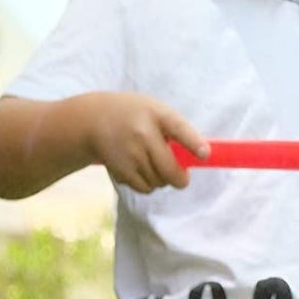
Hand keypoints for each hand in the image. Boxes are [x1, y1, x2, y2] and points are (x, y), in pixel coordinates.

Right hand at [87, 93, 208, 192]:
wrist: (93, 120)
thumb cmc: (136, 115)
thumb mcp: (157, 110)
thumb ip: (177, 130)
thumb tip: (198, 157)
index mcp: (158, 115)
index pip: (179, 129)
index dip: (193, 144)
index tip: (205, 155)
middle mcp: (143, 135)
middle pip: (170, 170)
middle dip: (181, 178)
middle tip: (182, 177)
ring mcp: (130, 154)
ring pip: (159, 182)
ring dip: (163, 179)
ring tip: (154, 165)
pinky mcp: (120, 170)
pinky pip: (145, 188)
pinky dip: (148, 184)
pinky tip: (141, 170)